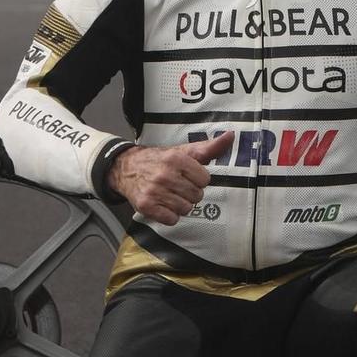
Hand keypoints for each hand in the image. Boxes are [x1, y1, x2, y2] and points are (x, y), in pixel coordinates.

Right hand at [108, 132, 233, 225]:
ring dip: (180, 205)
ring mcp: (154, 191)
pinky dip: (169, 215)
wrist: (125, 168)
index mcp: (176, 158)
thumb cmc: (159, 160)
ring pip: (185, 209)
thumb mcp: (183, 151)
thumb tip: (230, 136)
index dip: (198, 179)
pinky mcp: (146, 206)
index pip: (205, 180)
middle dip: (190, 193)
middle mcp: (165, 174)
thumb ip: (209, 147)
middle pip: (196, 196)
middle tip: (177, 186)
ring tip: (169, 195)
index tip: (187, 176)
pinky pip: (171, 220)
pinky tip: (162, 204)